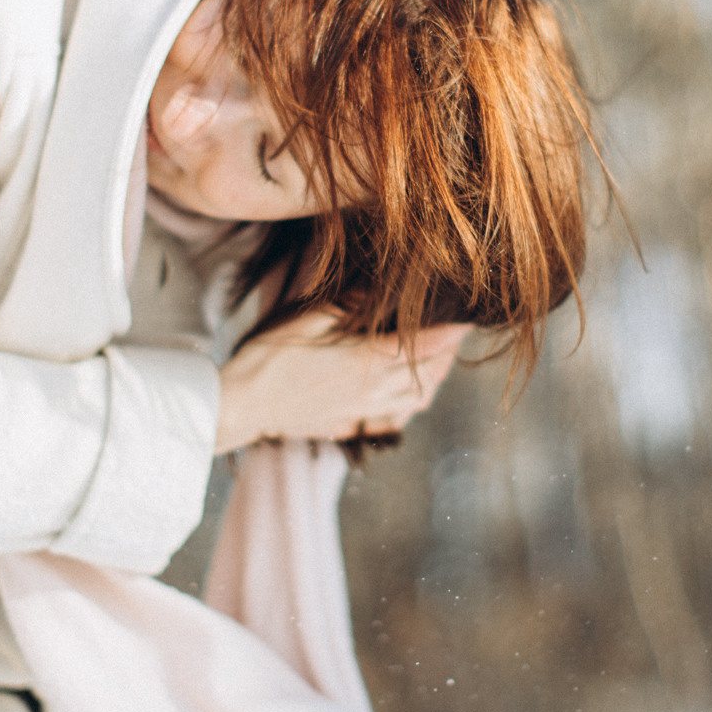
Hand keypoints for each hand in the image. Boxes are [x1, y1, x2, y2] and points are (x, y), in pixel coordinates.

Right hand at [214, 312, 468, 453]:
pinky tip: (408, 389)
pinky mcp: (350, 424)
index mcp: (369, 363)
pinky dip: (413, 399)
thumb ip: (350, 305)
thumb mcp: (309, 319)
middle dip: (449, 352)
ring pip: (418, 398)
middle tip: (456, 331)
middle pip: (431, 374)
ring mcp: (364, 412)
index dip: (452, 331)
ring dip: (436, 377)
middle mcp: (375, 392)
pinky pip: (396, 415)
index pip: (428, 346)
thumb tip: (380, 287)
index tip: (467, 314)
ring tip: (440, 357)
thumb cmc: (270, 357)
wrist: (244, 405)